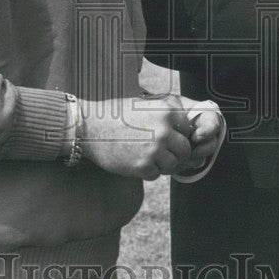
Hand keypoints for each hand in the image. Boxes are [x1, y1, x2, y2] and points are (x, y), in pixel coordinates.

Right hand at [78, 95, 220, 180]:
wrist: (89, 128)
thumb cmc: (116, 114)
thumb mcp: (145, 103)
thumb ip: (168, 113)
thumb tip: (189, 128)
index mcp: (167, 111)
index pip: (189, 130)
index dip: (180, 136)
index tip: (169, 138)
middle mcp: (164, 130)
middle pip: (185, 150)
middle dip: (176, 154)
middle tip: (161, 152)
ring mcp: (154, 149)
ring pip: (173, 165)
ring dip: (163, 164)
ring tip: (146, 155)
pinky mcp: (143, 166)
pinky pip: (156, 174)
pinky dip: (148, 171)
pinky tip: (135, 160)